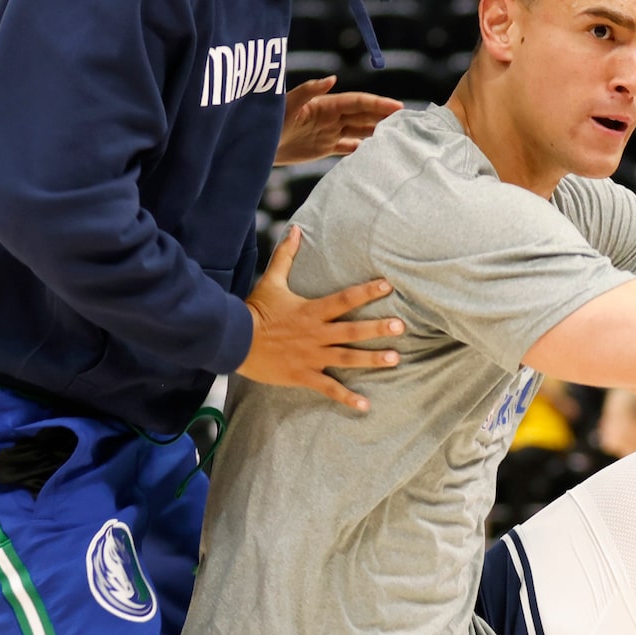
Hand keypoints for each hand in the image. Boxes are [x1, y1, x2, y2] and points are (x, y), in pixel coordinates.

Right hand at [237, 226, 403, 411]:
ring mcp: (311, 356)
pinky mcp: (303, 375)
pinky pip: (328, 388)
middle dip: (378, 328)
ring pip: (347, 358)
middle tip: (401, 326)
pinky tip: (366, 406)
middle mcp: (316, 334)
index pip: (344, 299)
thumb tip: (296, 229)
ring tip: (395, 359)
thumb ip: (286, 255)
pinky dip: (346, 398)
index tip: (388, 287)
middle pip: (352, 330)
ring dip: (372, 360)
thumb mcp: (272, 280)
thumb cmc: (255, 310)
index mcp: (311, 311)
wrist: (234, 341)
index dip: (367, 292)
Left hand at [275, 76, 402, 164]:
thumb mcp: (286, 104)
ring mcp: (330, 132)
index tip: (398, 107)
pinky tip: (377, 152)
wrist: (256, 144)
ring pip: (360, 129)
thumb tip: (332, 78)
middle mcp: (332, 117)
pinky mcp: (325, 147)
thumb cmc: (269, 120)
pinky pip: (350, 147)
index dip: (378, 104)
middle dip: (385, 116)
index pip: (358, 102)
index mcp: (326, 104)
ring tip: (398, 135)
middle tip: (408, 120)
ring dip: (378, 131)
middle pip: (364, 115)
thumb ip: (309, 89)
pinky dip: (364, 148)